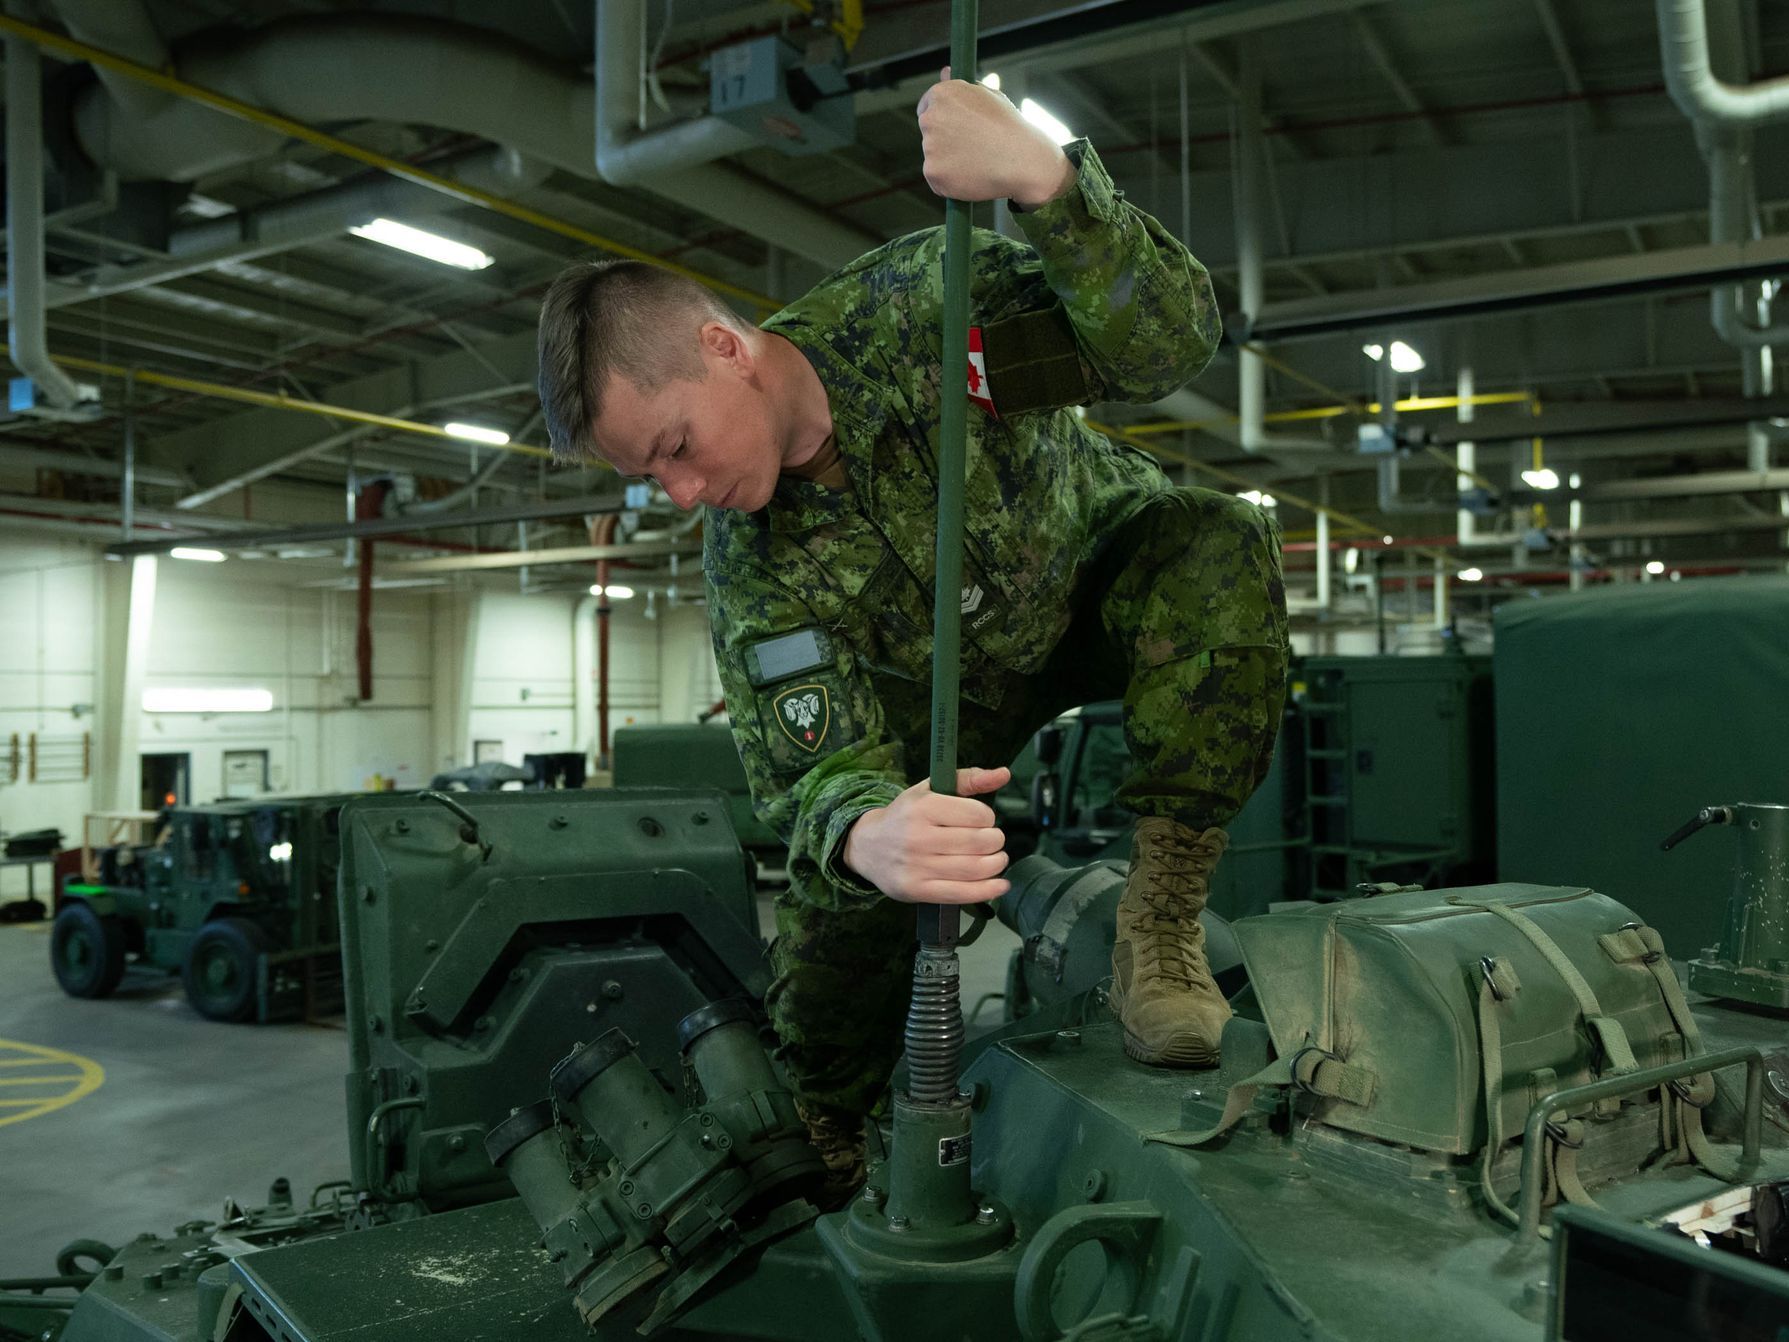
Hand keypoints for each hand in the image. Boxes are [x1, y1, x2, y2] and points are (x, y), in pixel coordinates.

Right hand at [843, 766, 1012, 903]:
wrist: (867, 846)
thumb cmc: (906, 816)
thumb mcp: (930, 789)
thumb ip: (968, 779)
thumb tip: (1004, 774)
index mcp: (923, 807)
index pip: (978, 814)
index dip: (988, 818)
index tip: (982, 821)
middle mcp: (918, 836)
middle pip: (980, 842)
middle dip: (996, 841)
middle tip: (992, 841)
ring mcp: (917, 866)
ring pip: (974, 869)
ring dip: (996, 864)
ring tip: (996, 859)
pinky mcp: (917, 890)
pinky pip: (962, 893)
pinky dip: (988, 890)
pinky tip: (999, 885)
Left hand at [916, 67, 1075, 207]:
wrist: (1023, 160)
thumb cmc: (1009, 127)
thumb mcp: (988, 97)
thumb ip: (961, 88)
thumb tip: (944, 72)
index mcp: (942, 94)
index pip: (926, 106)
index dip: (942, 119)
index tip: (954, 129)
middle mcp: (931, 117)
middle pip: (928, 132)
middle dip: (944, 140)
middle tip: (972, 148)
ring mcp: (930, 146)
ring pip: (933, 157)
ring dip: (949, 162)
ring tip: (977, 162)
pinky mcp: (933, 172)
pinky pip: (937, 180)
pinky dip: (950, 183)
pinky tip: (972, 177)